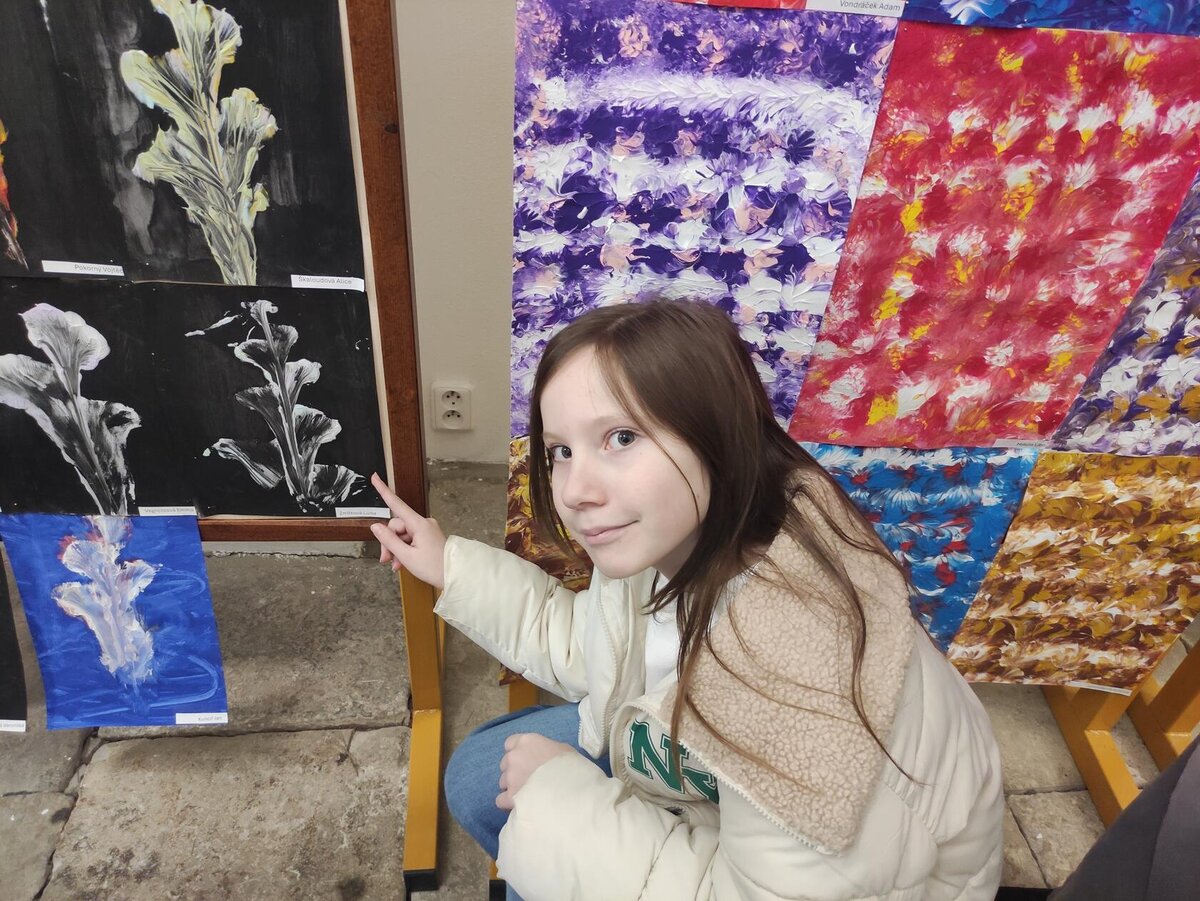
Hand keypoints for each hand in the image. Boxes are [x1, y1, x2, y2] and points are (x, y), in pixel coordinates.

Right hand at [369, 473, 446, 588]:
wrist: (456, 576)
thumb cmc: (435, 567)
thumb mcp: (407, 556)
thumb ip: (389, 540)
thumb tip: (376, 526)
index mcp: (419, 524)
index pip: (396, 504)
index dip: (384, 491)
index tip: (375, 477)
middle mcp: (423, 523)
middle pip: (396, 526)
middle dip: (389, 542)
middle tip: (386, 560)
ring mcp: (426, 530)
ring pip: (402, 535)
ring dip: (396, 549)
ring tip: (396, 565)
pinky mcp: (428, 537)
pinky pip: (410, 539)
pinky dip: (404, 550)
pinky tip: (401, 563)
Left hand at [496, 733, 575, 810]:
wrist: (569, 788)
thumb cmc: (571, 766)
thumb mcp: (563, 749)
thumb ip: (547, 750)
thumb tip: (546, 757)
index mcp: (526, 742)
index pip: (510, 743)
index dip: (517, 753)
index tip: (526, 760)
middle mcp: (514, 757)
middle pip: (505, 764)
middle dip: (514, 771)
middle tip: (529, 779)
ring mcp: (510, 777)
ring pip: (503, 782)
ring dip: (512, 787)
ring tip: (528, 794)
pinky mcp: (510, 796)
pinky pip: (500, 800)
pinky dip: (508, 803)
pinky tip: (519, 805)